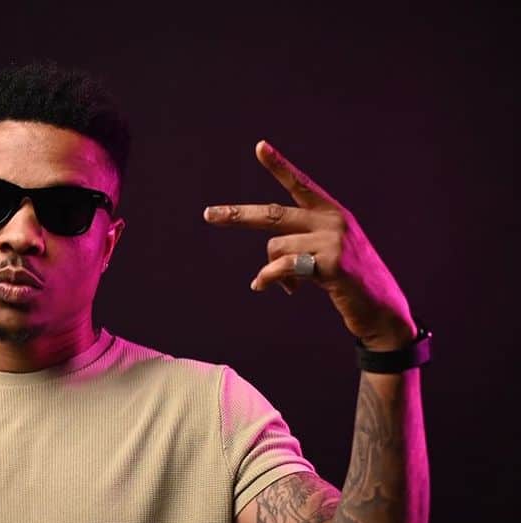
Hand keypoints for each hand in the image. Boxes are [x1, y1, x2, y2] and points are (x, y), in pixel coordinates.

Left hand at [203, 141, 415, 348]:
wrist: (381, 308)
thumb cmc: (350, 284)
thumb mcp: (323, 261)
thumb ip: (296, 255)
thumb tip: (263, 275)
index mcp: (331, 213)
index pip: (301, 184)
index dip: (280, 166)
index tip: (260, 147)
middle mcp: (332, 220)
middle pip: (273, 214)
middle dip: (238, 216)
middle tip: (209, 214)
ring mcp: (332, 239)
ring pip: (275, 248)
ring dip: (271, 271)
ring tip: (289, 285)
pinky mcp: (330, 262)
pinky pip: (285, 267)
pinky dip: (272, 279)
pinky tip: (280, 289)